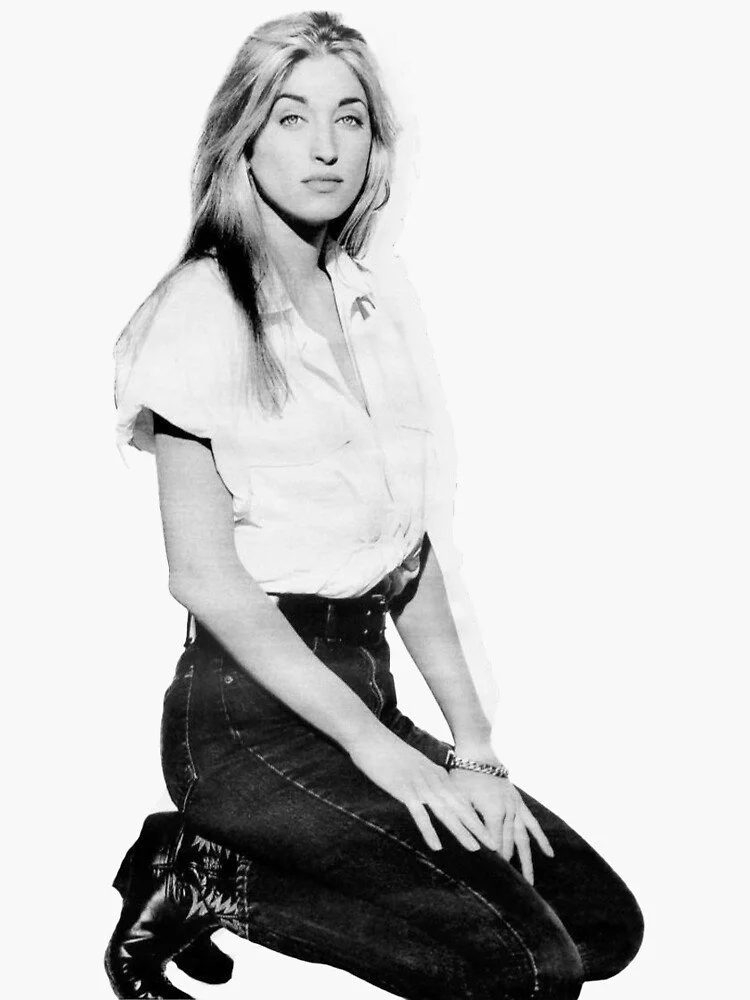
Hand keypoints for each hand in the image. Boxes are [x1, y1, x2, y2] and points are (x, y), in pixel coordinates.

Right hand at [347, 730, 498, 852]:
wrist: (371, 737)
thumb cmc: (388, 752)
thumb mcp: (413, 764)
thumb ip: (424, 777)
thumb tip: (430, 792)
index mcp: (436, 774)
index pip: (461, 799)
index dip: (475, 817)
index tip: (488, 831)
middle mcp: (433, 780)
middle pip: (460, 807)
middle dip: (478, 827)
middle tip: (494, 845)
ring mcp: (420, 785)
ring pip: (446, 812)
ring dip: (461, 831)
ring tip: (475, 848)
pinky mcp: (404, 790)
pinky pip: (420, 814)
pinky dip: (430, 831)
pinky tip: (437, 846)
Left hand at [447, 767, 553, 883]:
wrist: (477, 754)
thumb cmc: (462, 777)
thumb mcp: (458, 801)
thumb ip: (464, 824)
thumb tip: (464, 846)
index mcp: (493, 814)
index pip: (495, 846)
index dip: (494, 864)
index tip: (494, 884)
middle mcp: (508, 813)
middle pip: (509, 846)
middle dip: (508, 867)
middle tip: (509, 891)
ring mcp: (516, 808)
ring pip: (523, 840)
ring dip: (527, 861)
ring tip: (530, 882)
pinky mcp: (519, 803)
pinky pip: (533, 824)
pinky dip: (541, 839)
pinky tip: (549, 854)